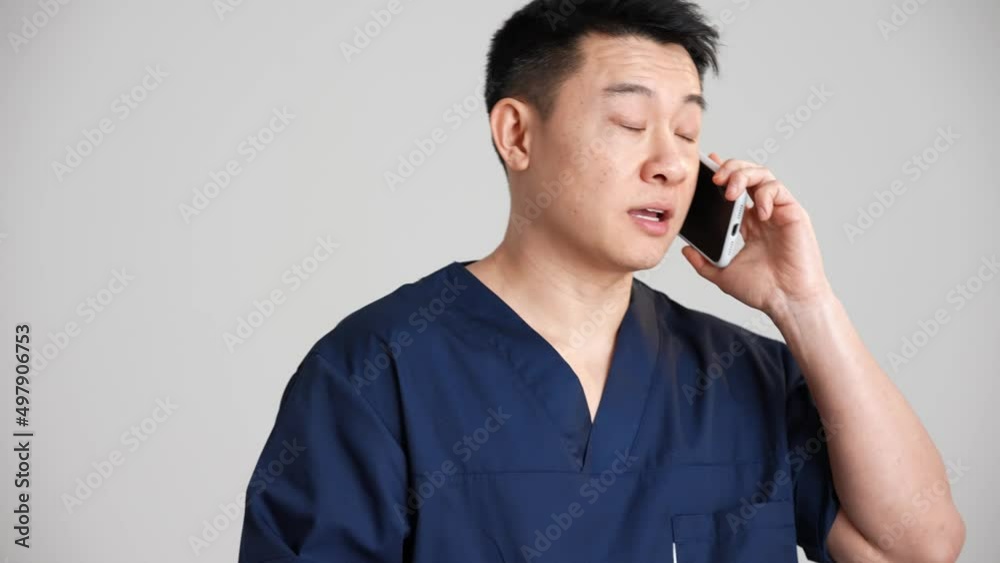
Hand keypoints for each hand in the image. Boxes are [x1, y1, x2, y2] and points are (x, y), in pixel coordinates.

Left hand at [680, 153, 833, 319]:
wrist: (786, 302)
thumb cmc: (762, 290)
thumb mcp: (722, 274)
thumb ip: (703, 262)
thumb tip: (685, 249)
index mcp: (747, 223)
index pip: (734, 189)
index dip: (722, 173)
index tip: (707, 165)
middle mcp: (762, 213)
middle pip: (748, 174)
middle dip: (731, 168)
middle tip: (715, 178)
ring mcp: (778, 212)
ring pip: (763, 175)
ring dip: (744, 176)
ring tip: (730, 191)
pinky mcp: (793, 213)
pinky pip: (778, 190)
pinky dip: (764, 194)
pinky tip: (757, 212)